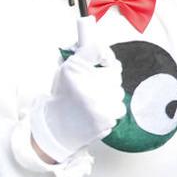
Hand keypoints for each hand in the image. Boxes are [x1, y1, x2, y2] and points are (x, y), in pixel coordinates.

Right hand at [28, 17, 125, 164]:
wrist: (57, 127)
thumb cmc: (64, 96)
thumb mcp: (68, 69)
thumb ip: (87, 52)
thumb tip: (105, 48)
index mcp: (76, 72)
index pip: (100, 51)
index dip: (105, 56)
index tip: (103, 61)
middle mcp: (88, 88)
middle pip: (114, 73)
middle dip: (107, 78)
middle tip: (92, 85)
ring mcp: (99, 106)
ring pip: (118, 91)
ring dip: (110, 94)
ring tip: (93, 99)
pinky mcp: (106, 120)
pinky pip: (119, 107)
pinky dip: (111, 108)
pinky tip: (97, 111)